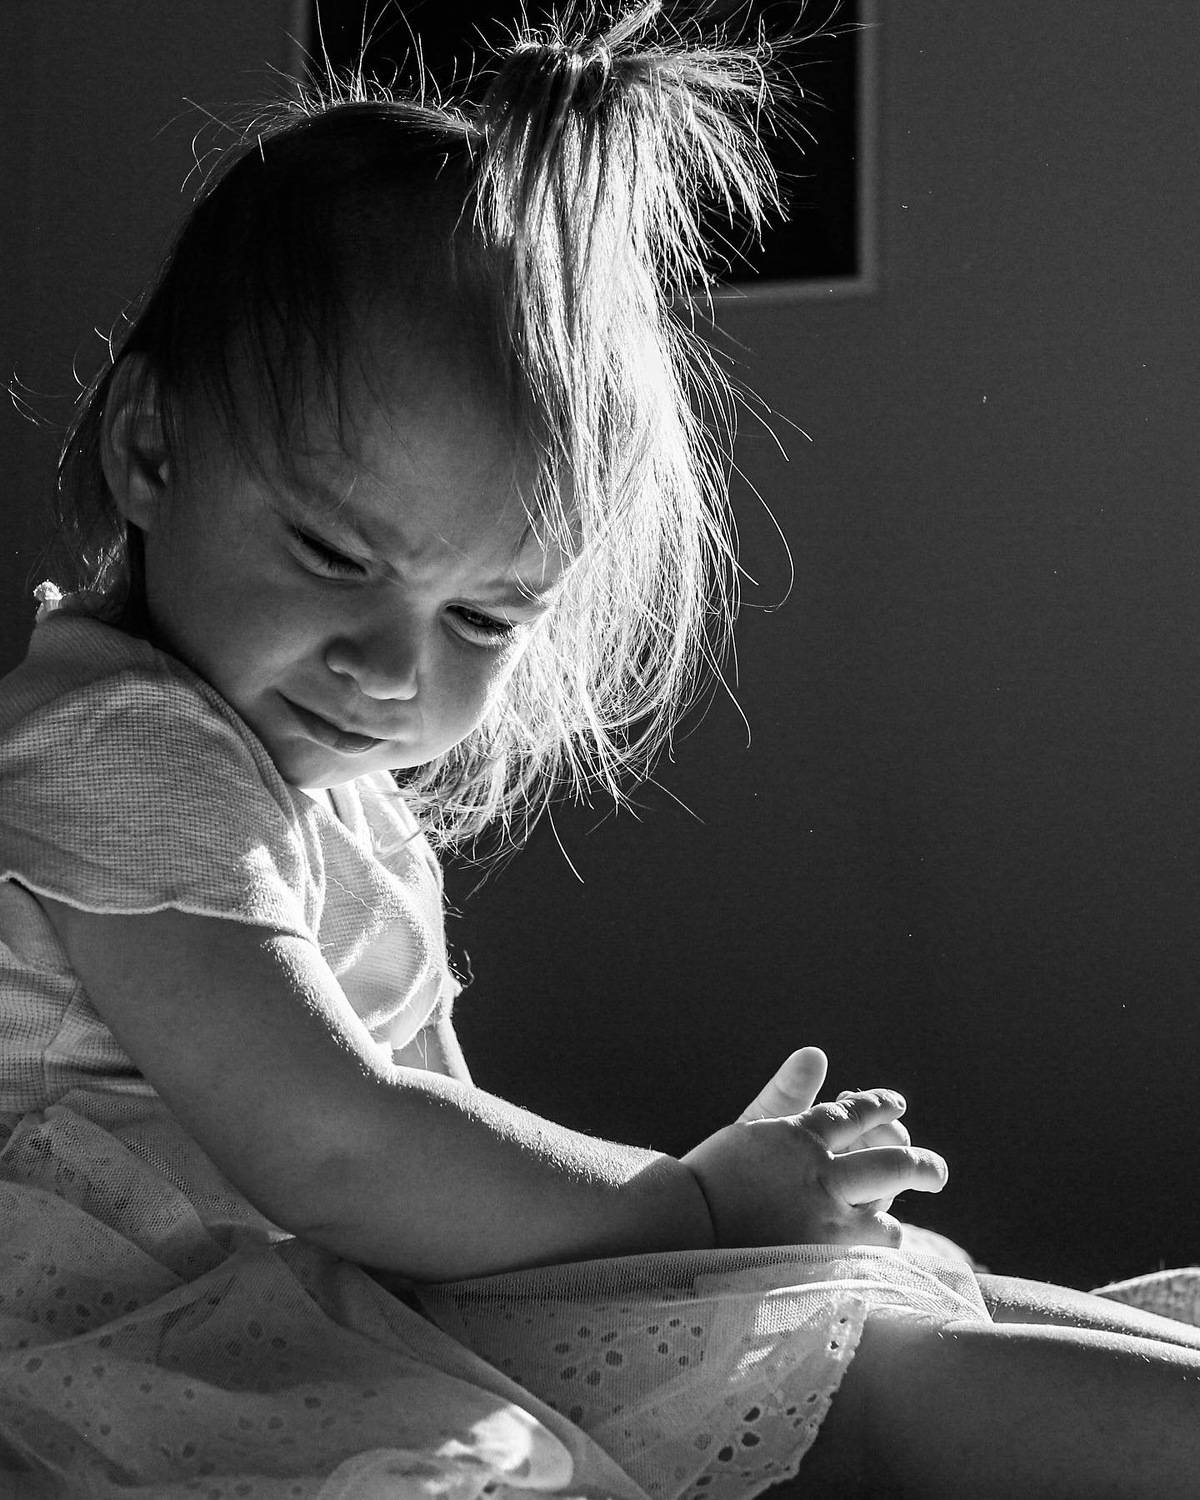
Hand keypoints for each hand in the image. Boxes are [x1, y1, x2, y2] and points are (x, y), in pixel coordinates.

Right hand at [684, 1053, 946, 1249]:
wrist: (682, 1222)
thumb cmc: (712, 1172)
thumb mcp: (751, 1126)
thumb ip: (786, 1091)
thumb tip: (817, 1052)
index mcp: (800, 1135)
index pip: (856, 1115)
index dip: (880, 1107)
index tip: (897, 1106)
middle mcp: (820, 1174)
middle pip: (892, 1162)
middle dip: (922, 1165)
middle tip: (936, 1172)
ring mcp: (823, 1218)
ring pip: (885, 1217)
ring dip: (894, 1217)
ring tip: (896, 1227)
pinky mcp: (819, 1257)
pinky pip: (861, 1255)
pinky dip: (870, 1250)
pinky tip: (872, 1251)